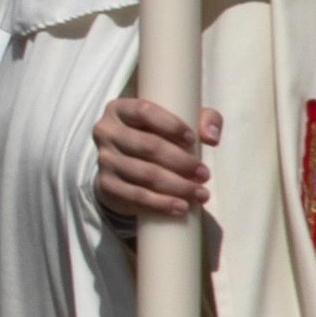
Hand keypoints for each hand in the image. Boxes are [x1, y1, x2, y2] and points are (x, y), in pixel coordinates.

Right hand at [92, 96, 224, 224]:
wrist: (125, 168)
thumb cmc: (157, 136)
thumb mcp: (179, 121)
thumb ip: (203, 119)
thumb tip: (211, 137)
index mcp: (120, 109)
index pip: (144, 111)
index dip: (170, 125)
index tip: (193, 140)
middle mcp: (107, 131)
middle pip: (147, 145)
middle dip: (181, 161)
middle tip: (204, 174)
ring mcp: (104, 159)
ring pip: (144, 173)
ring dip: (177, 186)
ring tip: (201, 193)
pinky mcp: (106, 185)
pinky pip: (135, 196)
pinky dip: (160, 204)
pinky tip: (180, 207)